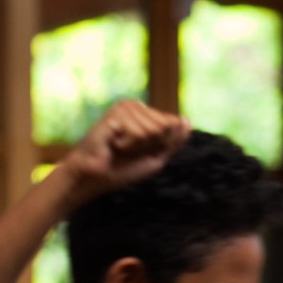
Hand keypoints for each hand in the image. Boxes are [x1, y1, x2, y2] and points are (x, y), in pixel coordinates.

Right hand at [59, 100, 189, 200]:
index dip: (162, 145)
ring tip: (120, 147)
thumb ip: (174, 140)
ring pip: (154, 130)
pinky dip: (129, 145)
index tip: (142, 150)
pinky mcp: (114, 114)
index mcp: (145, 113)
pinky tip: (113, 144)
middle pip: (166, 126)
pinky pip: (139, 133)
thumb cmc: (124, 168)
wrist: (96, 177)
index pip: (174, 125)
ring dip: (139, 146)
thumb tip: (186, 120)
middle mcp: (134, 105)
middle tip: (130, 150)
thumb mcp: (156, 156)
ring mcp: (123, 107)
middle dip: (152, 145)